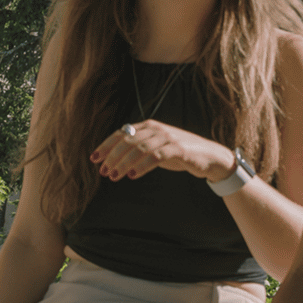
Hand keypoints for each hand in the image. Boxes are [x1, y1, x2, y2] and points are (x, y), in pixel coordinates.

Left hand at [91, 120, 229, 182]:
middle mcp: (156, 129)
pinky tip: (133, 175)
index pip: (121, 133)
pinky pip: (156, 156)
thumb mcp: (155, 149)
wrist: (208, 156)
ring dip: (124, 163)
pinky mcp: (177, 149)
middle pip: (128, 141)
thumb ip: (138, 150)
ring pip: (139, 149)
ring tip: (114, 176)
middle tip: (104, 171)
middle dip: (112, 156)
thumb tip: (113, 160)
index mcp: (148, 126)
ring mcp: (167, 137)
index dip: (106, 146)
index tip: (94, 159)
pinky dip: (142, 166)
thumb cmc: (178, 153)